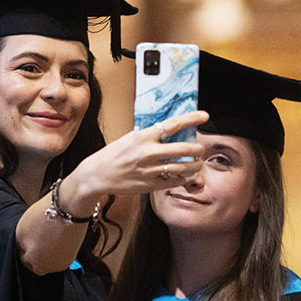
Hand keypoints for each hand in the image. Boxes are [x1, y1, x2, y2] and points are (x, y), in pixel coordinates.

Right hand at [61, 111, 208, 213]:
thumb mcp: (130, 138)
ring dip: (194, 165)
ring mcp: (150, 170)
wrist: (97, 175)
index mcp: (143, 137)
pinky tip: (183, 174)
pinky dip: (183, 177)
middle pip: (184, 148)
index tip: (204, 116)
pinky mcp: (150, 185)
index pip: (173, 124)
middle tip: (201, 148)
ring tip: (196, 163)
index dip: (191, 119)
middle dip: (198, 149)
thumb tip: (170, 130)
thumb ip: (150, 136)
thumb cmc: (113, 154)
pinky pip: (174, 181)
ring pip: (183, 167)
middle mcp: (148, 153)